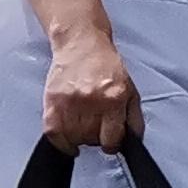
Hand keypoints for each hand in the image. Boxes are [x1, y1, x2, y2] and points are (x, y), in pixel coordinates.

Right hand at [41, 29, 141, 150]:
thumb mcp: (131, 90)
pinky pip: (53, 133)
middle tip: (95, 126)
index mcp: (114, 98)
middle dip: (95, 137)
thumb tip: (132, 141)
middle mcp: (91, 101)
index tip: (110, 141)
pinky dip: (60, 142)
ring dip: (78, 138)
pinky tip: (66, 140)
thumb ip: (134, 118)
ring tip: (82, 126)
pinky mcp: (52, 100)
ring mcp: (69, 101)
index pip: (112, 139)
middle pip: (91, 139)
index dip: (112, 144)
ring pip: (73, 138)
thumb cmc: (107, 67)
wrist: (81, 44)